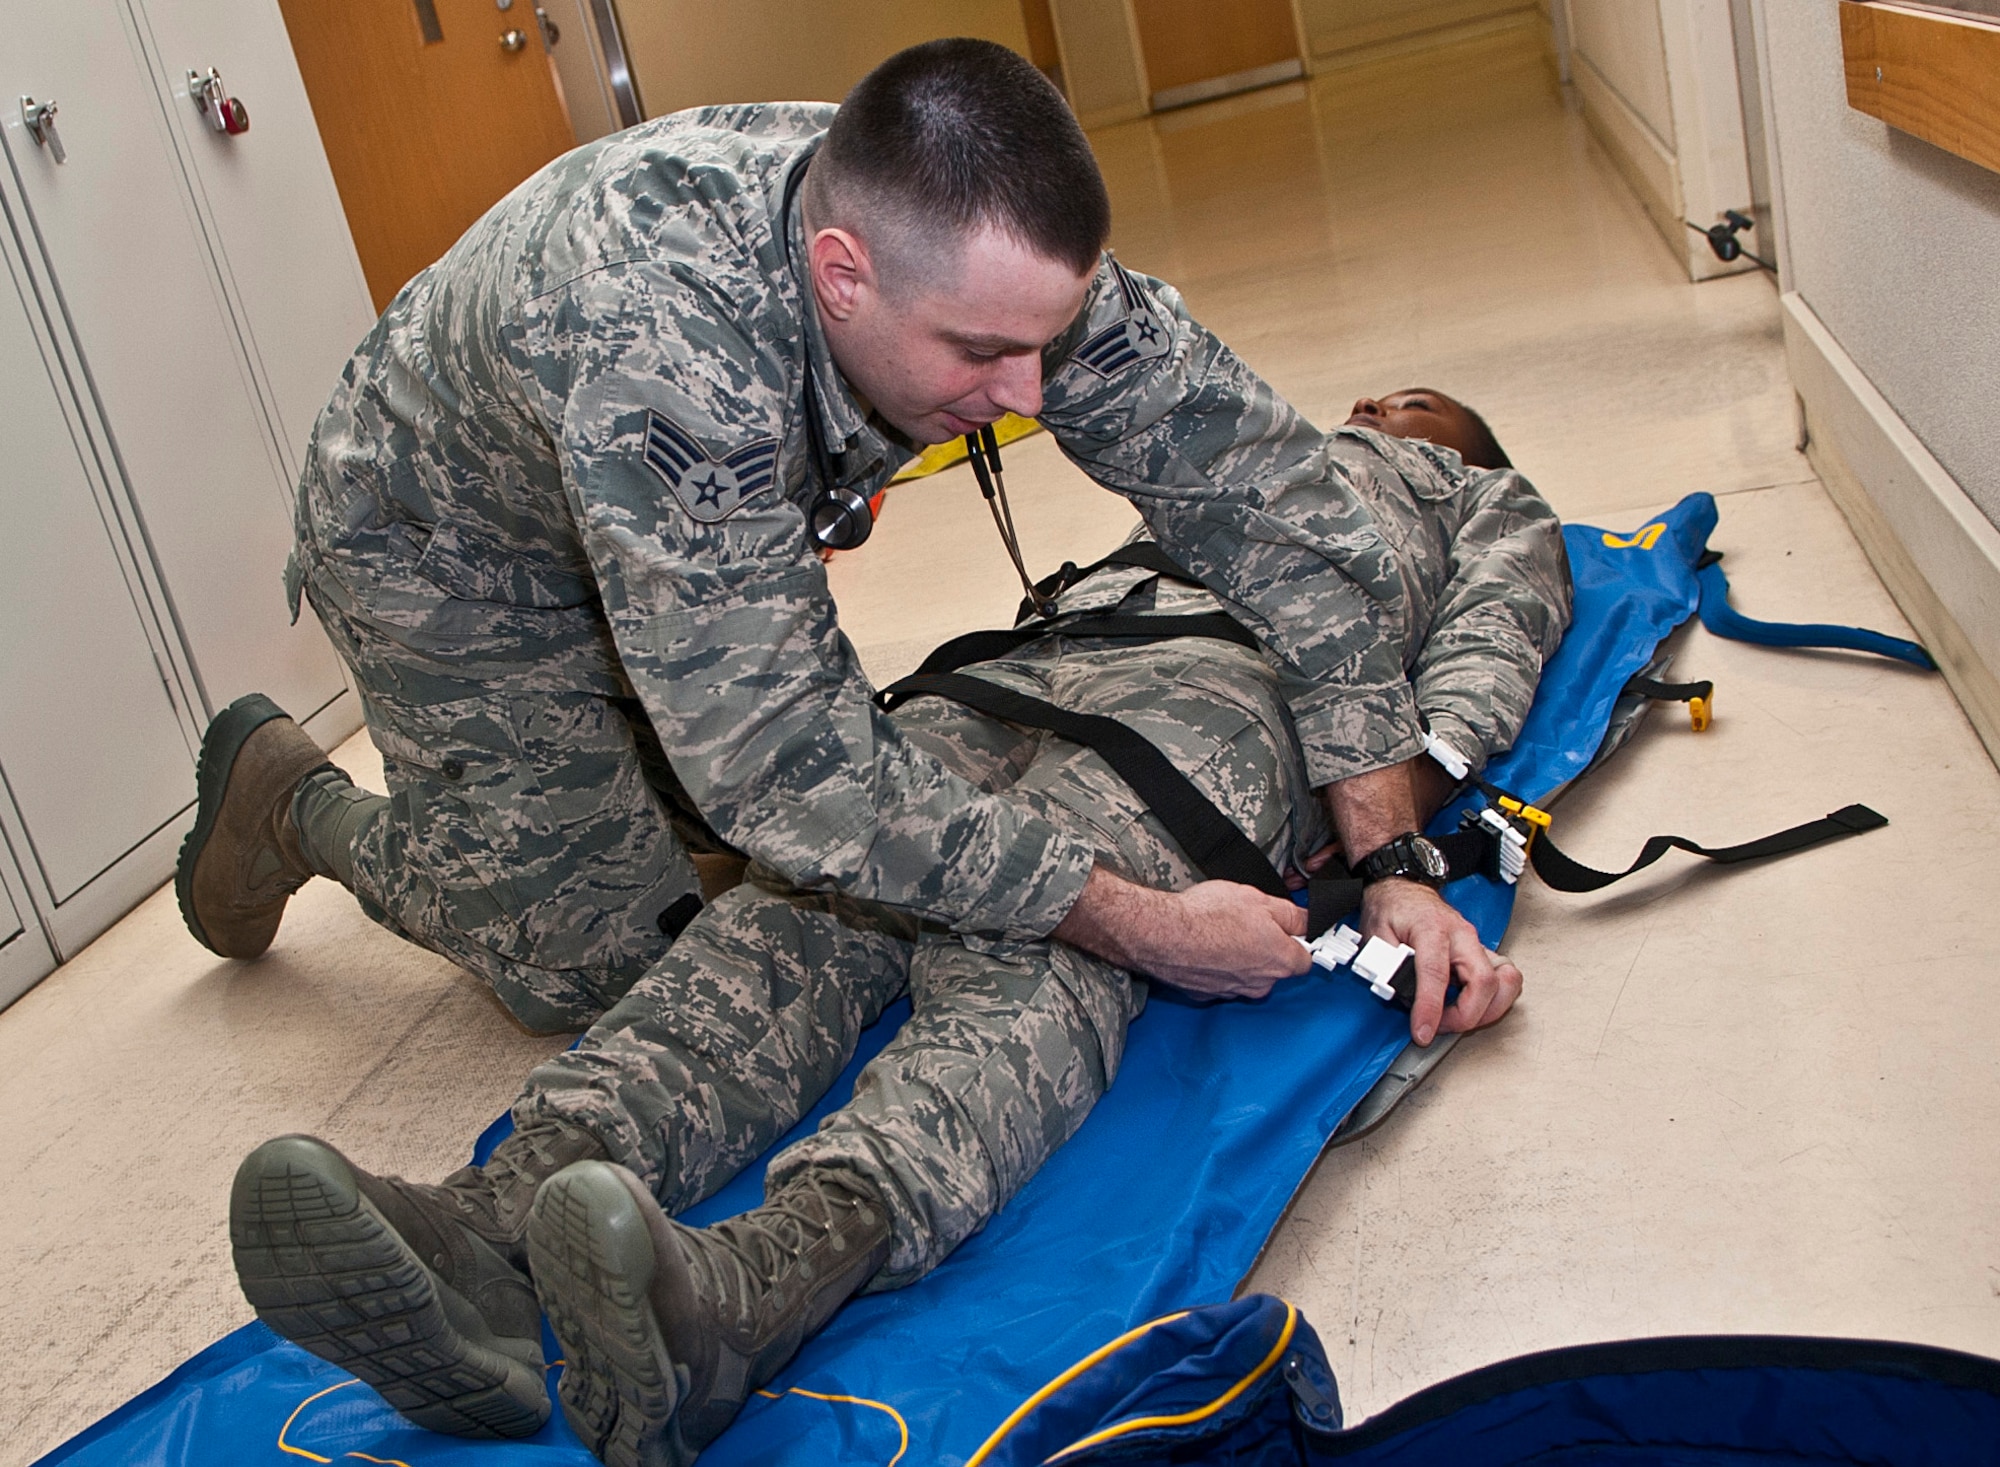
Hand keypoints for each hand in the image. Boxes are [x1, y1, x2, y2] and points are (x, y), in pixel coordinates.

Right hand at [1053, 866, 1308, 999]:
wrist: (1161, 933)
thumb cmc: (1209, 914)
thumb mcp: (1260, 900)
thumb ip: (1292, 914)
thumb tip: (1310, 921)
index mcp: (1280, 961)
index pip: (1305, 959)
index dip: (1297, 941)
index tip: (1288, 929)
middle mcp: (1260, 984)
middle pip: (1274, 968)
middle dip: (1265, 948)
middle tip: (1246, 923)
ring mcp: (1231, 992)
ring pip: (1245, 975)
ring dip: (1238, 958)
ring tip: (1218, 932)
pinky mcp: (1205, 994)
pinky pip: (1218, 980)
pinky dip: (1213, 966)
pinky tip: (1201, 947)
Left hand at [1359, 878, 1521, 1043]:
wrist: (1405, 889)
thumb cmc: (1393, 909)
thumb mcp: (1376, 933)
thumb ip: (1384, 963)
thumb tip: (1393, 991)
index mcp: (1432, 928)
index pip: (1437, 973)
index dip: (1431, 1008)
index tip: (1422, 1032)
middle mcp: (1463, 935)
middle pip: (1484, 982)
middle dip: (1465, 1016)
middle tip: (1437, 1027)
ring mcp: (1477, 944)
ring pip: (1507, 982)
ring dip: (1488, 1011)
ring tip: (1457, 1019)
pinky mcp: (1484, 953)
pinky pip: (1506, 980)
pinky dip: (1495, 1000)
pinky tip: (1472, 1006)